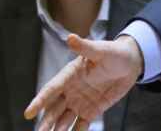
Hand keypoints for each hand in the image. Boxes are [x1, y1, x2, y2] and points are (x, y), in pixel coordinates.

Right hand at [27, 34, 142, 130]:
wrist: (131, 64)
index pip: (51, 89)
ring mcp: (79, 102)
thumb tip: (70, 37)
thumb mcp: (101, 50)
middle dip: (46, 121)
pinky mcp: (91, 111)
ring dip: (57, 129)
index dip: (40, 101)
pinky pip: (80, 125)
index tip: (29, 113)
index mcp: (69, 75)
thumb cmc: (114, 53)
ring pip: (64, 119)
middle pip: (54, 108)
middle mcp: (70, 91)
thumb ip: (85, 47)